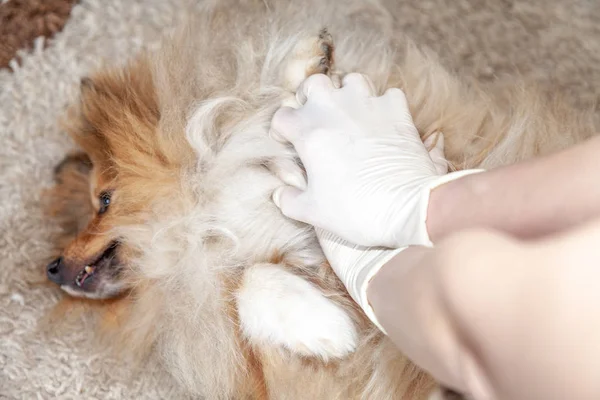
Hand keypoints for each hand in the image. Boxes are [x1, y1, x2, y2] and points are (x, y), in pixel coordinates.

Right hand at [270, 73, 481, 328]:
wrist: (406, 208)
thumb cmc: (356, 211)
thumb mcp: (312, 212)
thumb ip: (289, 200)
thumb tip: (281, 195)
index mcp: (308, 132)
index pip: (282, 116)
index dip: (282, 129)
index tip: (289, 142)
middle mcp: (335, 111)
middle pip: (314, 84)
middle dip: (312, 98)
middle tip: (318, 121)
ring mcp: (367, 106)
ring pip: (352, 81)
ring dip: (348, 95)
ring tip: (351, 116)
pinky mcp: (397, 111)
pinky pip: (388, 96)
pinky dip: (384, 106)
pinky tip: (384, 123)